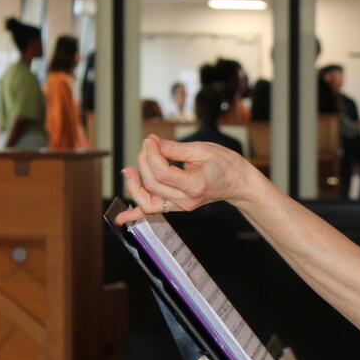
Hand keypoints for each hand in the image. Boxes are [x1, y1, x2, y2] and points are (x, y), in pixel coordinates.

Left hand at [114, 134, 254, 224]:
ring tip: (127, 170)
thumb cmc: (225, 165)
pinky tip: (120, 219)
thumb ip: (173, 148)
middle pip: (152, 184)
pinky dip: (135, 215)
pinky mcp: (177, 206)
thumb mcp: (201, 149)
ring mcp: (181, 206)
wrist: (238, 183)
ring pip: (148, 200)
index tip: (150, 140)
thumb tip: (152, 143)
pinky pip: (153, 212)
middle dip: (144, 162)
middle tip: (148, 145)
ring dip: (134, 185)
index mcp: (194, 185)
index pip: (161, 173)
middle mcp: (186, 200)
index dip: (151, 154)